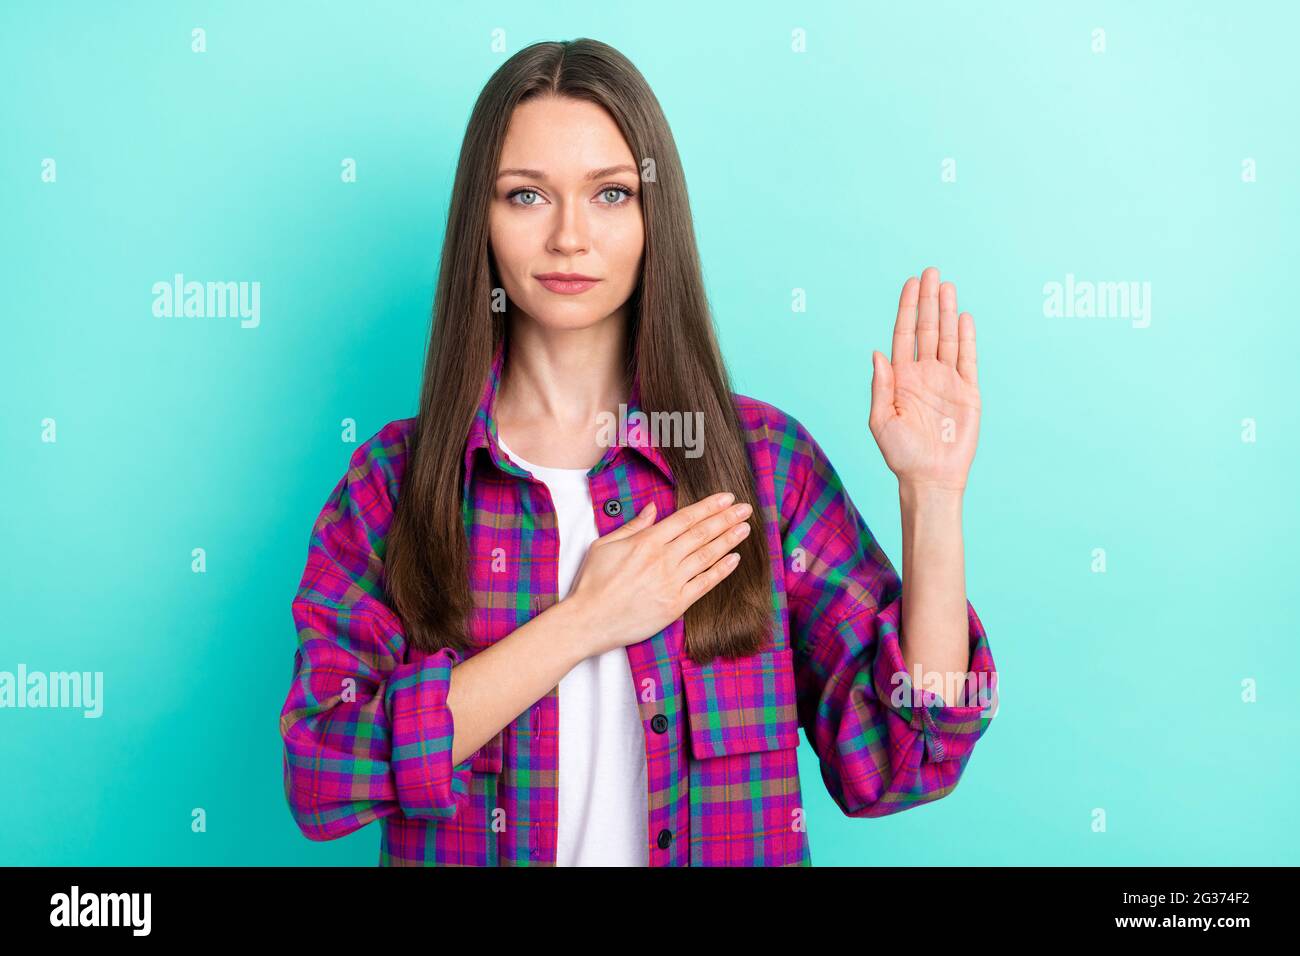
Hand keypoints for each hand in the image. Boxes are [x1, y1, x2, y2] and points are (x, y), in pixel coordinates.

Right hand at [564, 492, 752, 655]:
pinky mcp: (675, 604)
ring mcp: (671, 582)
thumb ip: (632, 526)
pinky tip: (734, 559)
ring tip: (745, 528)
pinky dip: (722, 570)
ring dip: (729, 540)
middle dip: (726, 518)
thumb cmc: (593, 583)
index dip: (709, 506)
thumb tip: (652, 508)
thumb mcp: (605, 545)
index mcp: (646, 541)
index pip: (686, 518)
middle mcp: (663, 559)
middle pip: (702, 533)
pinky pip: (705, 584)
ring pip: (707, 556)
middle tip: (745, 508)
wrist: (589, 620)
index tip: (726, 498)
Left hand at [870, 266, 980, 493]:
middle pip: (928, 328)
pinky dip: (967, 337)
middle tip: (930, 272)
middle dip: (928, 300)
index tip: (910, 283)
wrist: (929, 478)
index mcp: (901, 378)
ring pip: (948, 338)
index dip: (907, 309)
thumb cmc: (900, 454)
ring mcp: (947, 381)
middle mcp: (924, 374)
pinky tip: (964, 316)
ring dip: (948, 311)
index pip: (904, 334)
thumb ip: (881, 386)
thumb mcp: (880, 420)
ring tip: (947, 285)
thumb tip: (877, 353)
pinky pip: (968, 359)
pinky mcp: (968, 392)